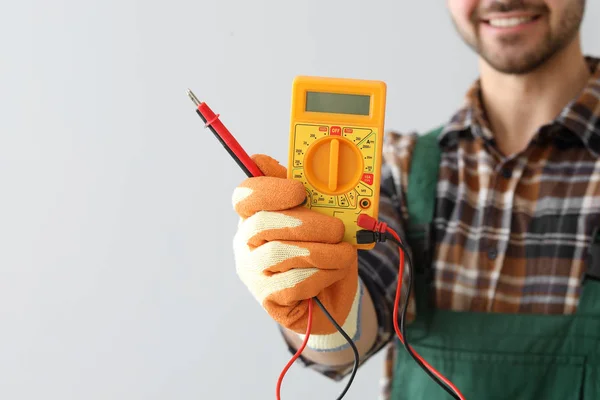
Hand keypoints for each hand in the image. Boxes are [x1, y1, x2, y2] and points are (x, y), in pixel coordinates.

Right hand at [232, 154, 361, 350]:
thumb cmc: (324, 252)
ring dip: (321, 251)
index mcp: (255, 216)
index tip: (300, 191)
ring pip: (279, 253)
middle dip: (306, 223)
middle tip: (336, 228)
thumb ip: (305, 192)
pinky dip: (321, 275)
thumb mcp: (320, 218)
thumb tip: (276, 162)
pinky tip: (334, 272)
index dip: (270, 190)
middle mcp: (246, 243)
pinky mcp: (267, 297)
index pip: (245, 195)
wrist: (332, 297)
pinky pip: (293, 282)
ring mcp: (253, 271)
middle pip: (262, 223)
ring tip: (344, 253)